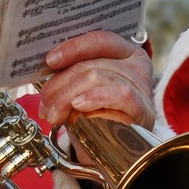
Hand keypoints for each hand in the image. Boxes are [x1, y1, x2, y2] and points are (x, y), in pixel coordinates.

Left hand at [36, 31, 154, 127]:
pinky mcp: (143, 108)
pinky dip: (95, 98)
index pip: (99, 40)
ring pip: (97, 77)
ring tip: (55, 115)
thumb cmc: (95, 113)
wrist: (113, 148)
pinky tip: (79, 106)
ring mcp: (141, 86)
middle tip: (45, 103)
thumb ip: (69, 75)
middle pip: (91, 63)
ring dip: (67, 97)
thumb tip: (46, 71)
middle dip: (60, 83)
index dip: (73, 48)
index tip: (50, 60)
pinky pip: (119, 94)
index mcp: (122, 52)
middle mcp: (134, 65)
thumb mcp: (80, 88)